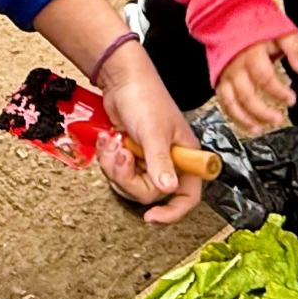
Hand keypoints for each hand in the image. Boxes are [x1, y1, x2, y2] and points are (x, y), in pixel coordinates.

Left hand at [94, 40, 203, 224]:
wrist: (122, 81)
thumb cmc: (146, 98)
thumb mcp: (154, 132)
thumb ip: (161, 162)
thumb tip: (168, 189)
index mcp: (185, 156)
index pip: (188, 195)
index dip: (174, 211)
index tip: (152, 217)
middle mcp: (169, 161)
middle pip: (151, 193)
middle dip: (130, 177)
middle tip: (122, 156)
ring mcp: (148, 159)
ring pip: (130, 185)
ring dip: (116, 167)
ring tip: (114, 145)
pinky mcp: (131, 155)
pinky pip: (118, 173)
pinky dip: (109, 159)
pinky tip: (110, 140)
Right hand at [215, 33, 297, 136]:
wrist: (229, 19)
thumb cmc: (257, 27)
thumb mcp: (281, 30)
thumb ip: (294, 48)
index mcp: (251, 53)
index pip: (264, 77)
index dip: (278, 91)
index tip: (291, 99)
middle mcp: (236, 67)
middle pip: (246, 95)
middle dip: (263, 111)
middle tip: (279, 119)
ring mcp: (226, 75)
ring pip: (233, 102)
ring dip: (247, 119)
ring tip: (262, 128)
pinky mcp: (220, 81)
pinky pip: (225, 103)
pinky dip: (235, 117)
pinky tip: (249, 126)